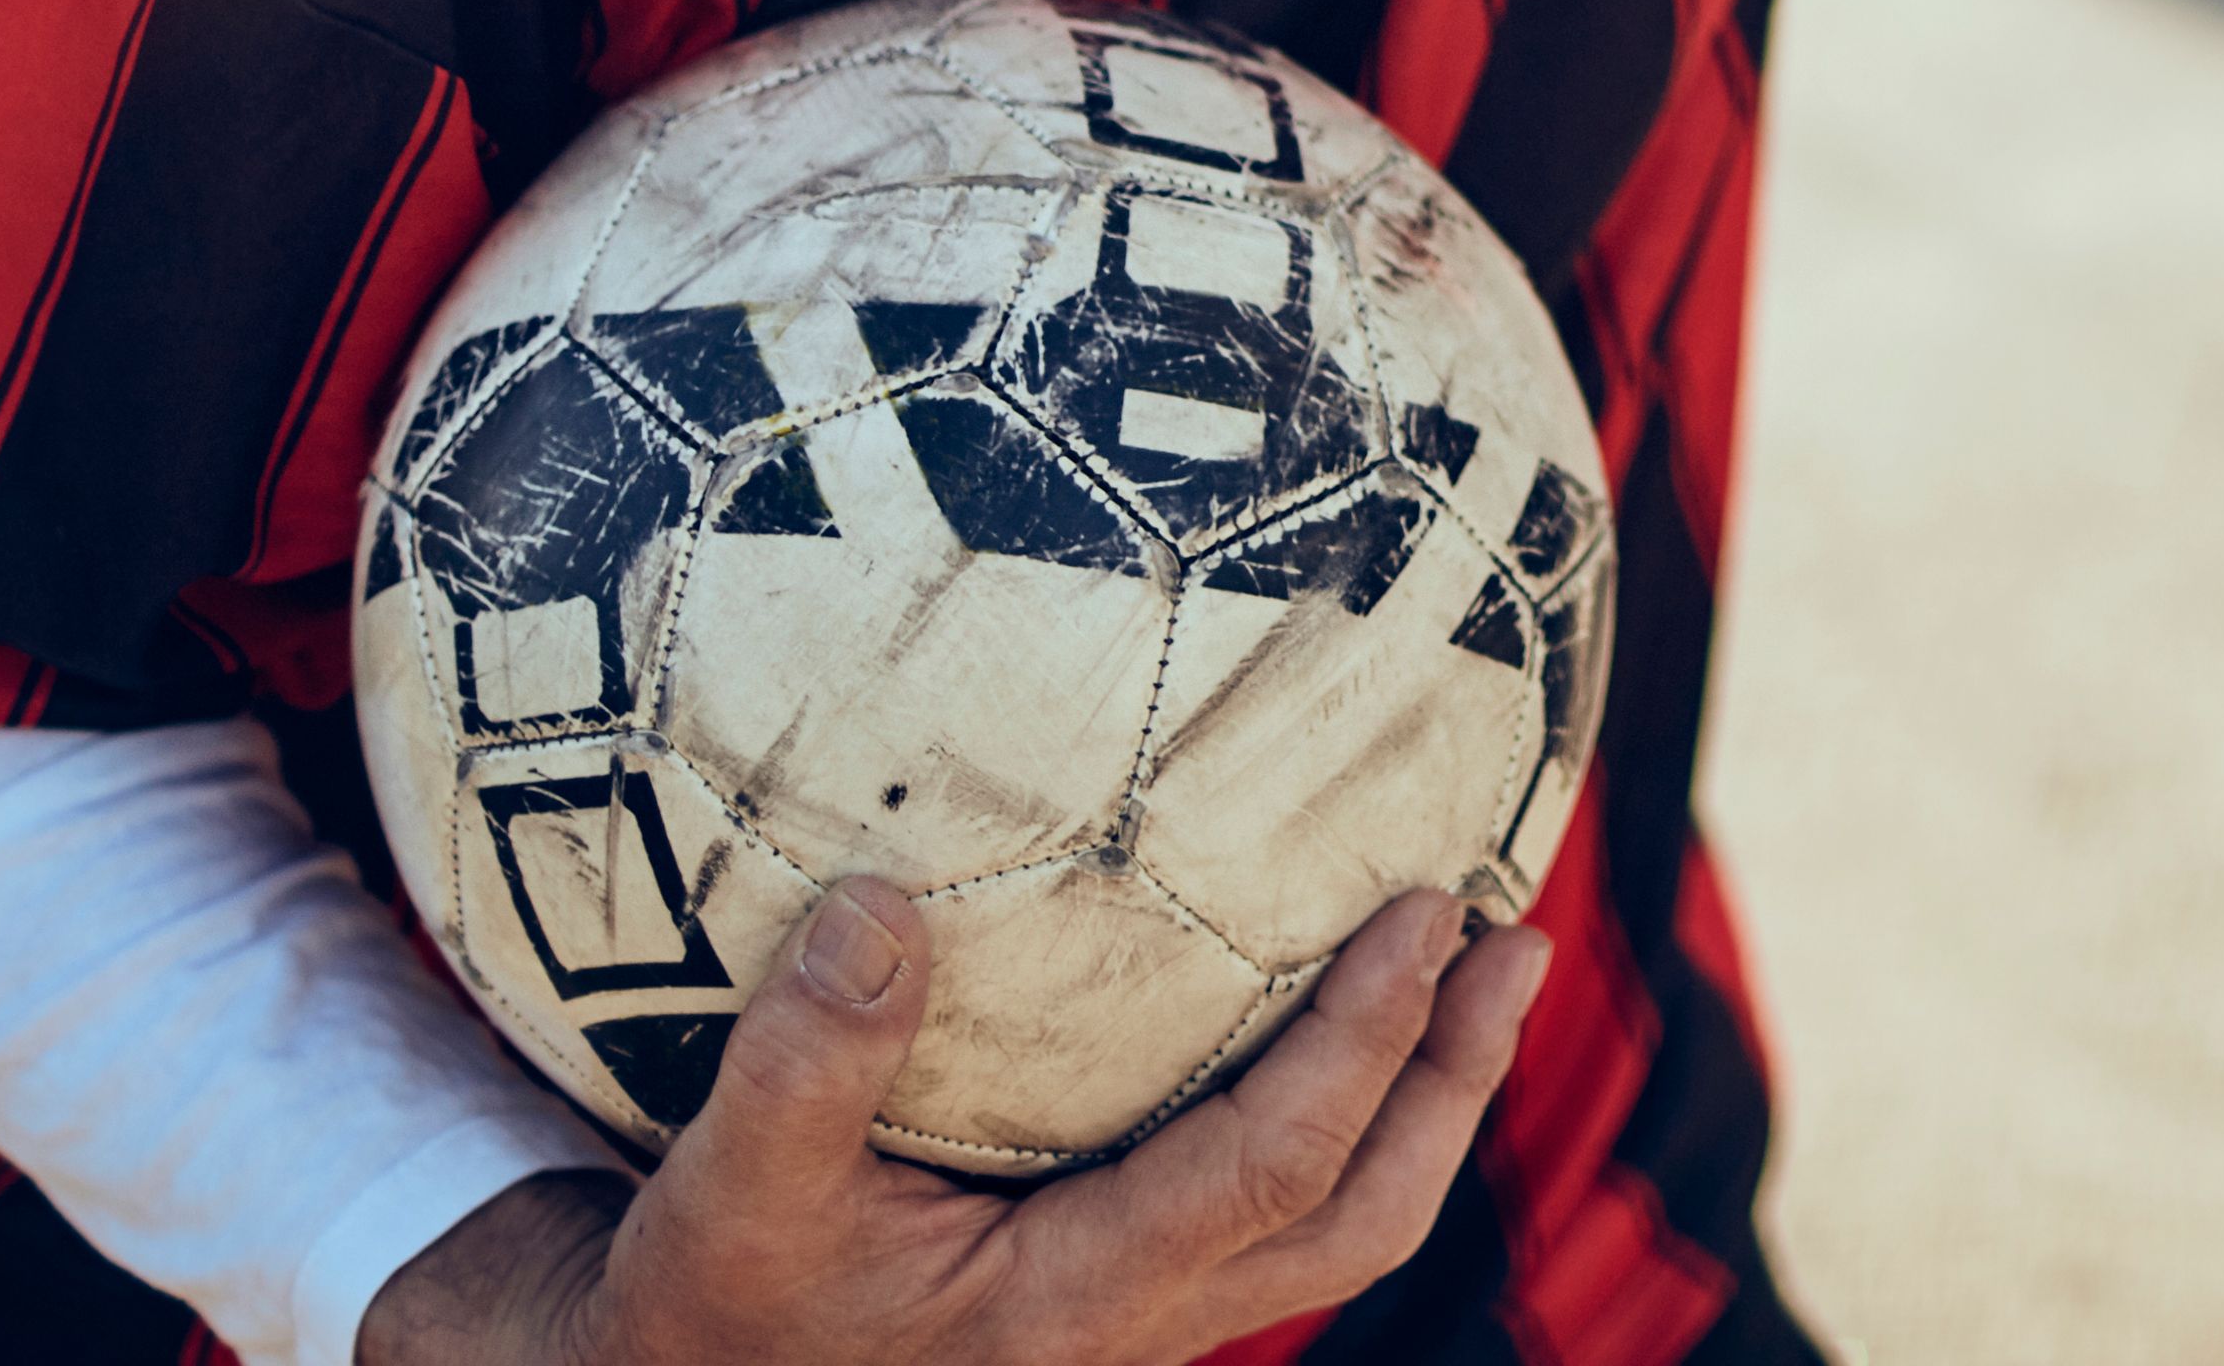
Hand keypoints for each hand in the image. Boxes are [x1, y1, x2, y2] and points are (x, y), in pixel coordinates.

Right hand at [364, 879, 1547, 1365]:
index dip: (1365, 1042)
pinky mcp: (1128, 1289)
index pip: (1272, 1168)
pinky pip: (1279, 1205)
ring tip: (1485, 967)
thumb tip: (882, 902)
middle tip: (1512, 937)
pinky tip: (1344, 1018)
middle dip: (1453, 1079)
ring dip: (1425, 1098)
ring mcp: (1148, 1315)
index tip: (1428, 911)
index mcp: (1075, 1301)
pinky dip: (1342, 1109)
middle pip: (1361, 1214)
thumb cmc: (711, 1310)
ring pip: (1338, 1223)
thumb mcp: (729, 1196)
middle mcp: (1142, 1321)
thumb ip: (805, 1061)